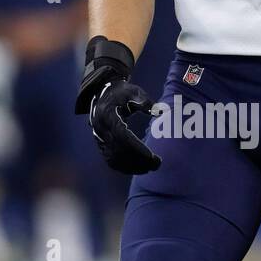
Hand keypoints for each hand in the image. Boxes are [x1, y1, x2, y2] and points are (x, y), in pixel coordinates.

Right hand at [75, 35, 160, 174]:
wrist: (102, 92)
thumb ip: (146, 102)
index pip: (123, 136)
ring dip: (132, 166)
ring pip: (114, 159)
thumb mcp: (134, 91)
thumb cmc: (121, 91)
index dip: (137, 147)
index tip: (152, 155)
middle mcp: (101, 129)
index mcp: (108, 115)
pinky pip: (111, 160)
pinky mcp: (101, 144)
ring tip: (151, 168)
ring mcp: (99, 138)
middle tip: (157, 164)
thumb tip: (161, 111)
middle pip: (119, 150)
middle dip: (138, 160)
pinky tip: (139, 169)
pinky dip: (125, 167)